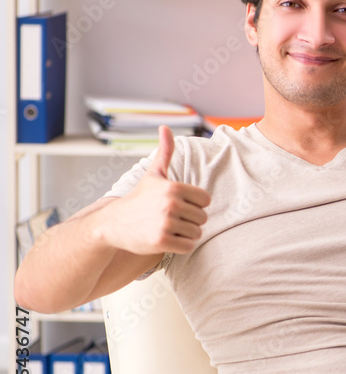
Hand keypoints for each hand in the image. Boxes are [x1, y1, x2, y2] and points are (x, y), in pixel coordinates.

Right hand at [100, 126, 210, 254]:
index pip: (206, 200)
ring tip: (166, 228)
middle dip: (189, 220)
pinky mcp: (162, 241)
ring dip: (185, 234)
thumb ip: (165, 152)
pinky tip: (165, 239)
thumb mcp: (153, 174)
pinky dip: (180, 246)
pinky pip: (188, 246)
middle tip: (169, 218)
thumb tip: (165, 127)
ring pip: (197, 233)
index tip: (177, 205)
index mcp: (174, 187)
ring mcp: (166, 223)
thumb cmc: (138, 199)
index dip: (194, 205)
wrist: (111, 224)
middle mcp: (171, 204)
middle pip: (202, 218)